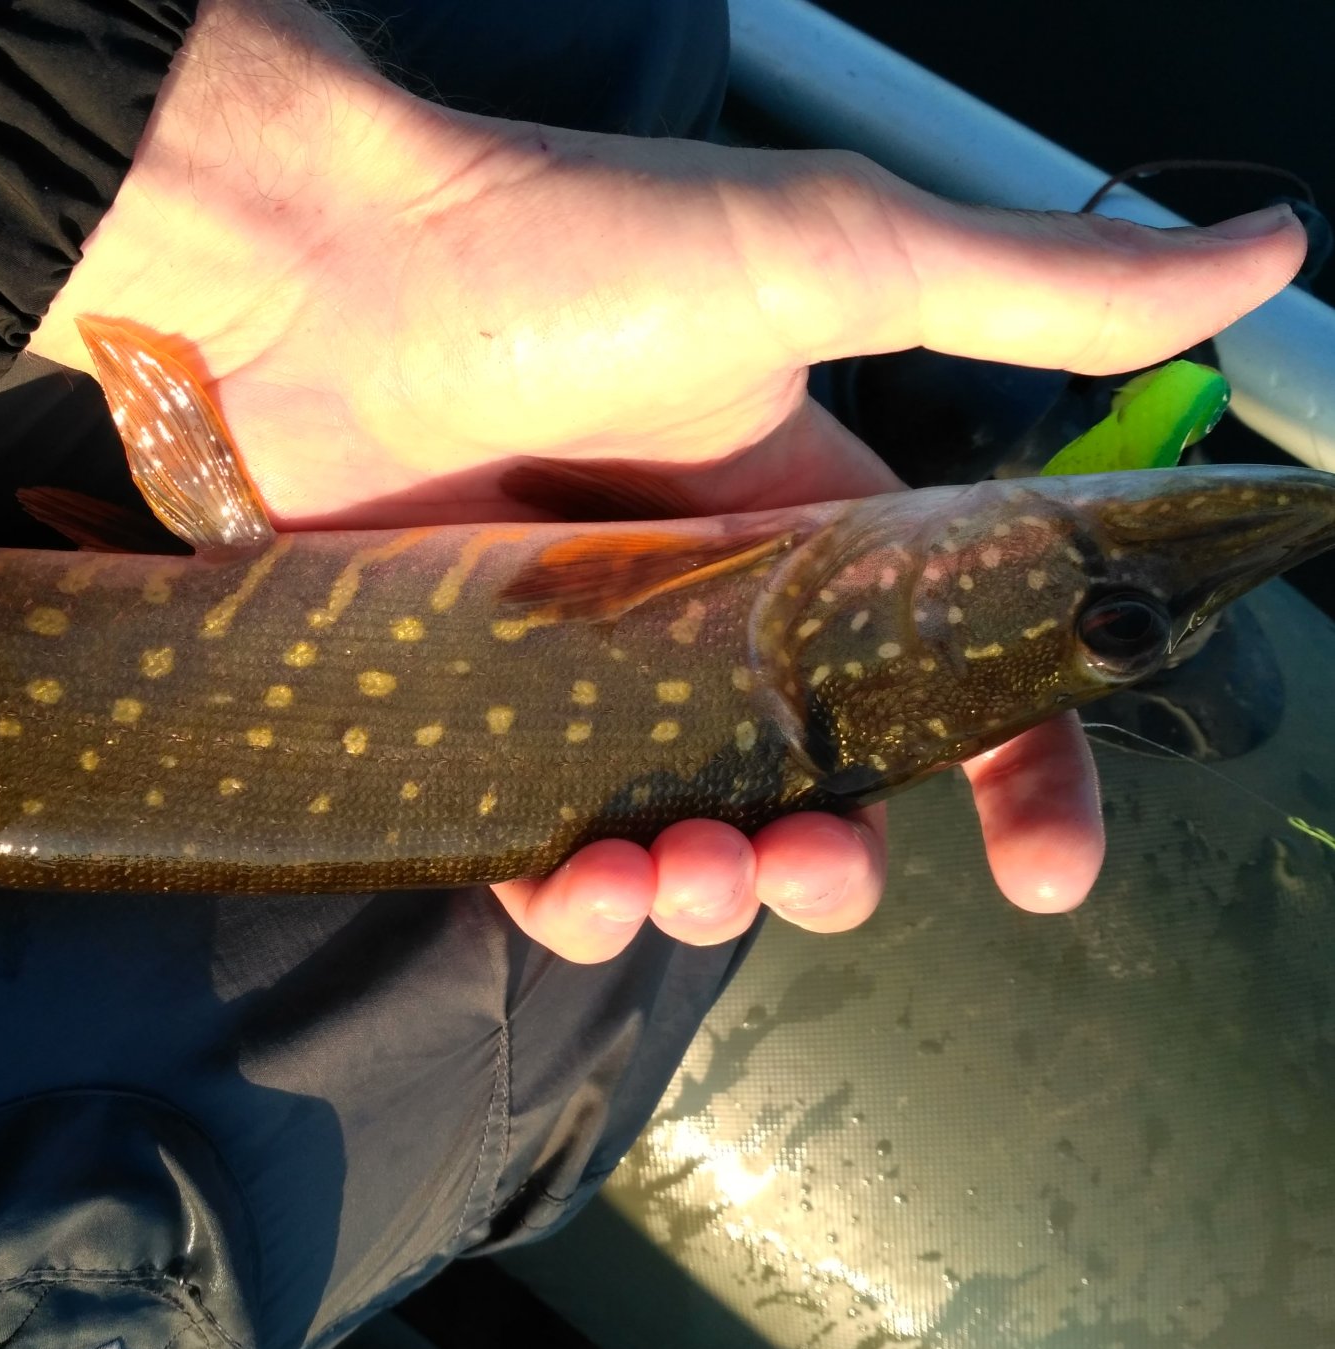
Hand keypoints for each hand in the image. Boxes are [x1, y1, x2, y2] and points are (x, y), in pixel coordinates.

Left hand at [34, 0, 1306, 960]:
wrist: (316, 270)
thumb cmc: (565, 250)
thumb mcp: (827, 257)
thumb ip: (1034, 295)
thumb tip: (1269, 262)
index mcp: (804, 519)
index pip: (945, 670)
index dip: (1012, 771)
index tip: (1046, 869)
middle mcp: (695, 604)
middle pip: (808, 784)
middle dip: (835, 857)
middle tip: (819, 870)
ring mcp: (572, 661)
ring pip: (673, 830)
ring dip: (706, 890)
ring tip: (688, 876)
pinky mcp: (455, 702)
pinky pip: (527, 841)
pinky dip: (564, 890)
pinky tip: (578, 885)